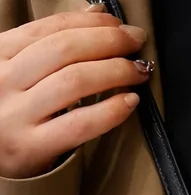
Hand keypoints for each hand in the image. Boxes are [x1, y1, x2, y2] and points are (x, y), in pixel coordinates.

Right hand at [0, 4, 151, 178]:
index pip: (49, 29)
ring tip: (138, 70)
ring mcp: (17, 115)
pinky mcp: (32, 147)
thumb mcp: (16, 70)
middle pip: (65, 51)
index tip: (118, 22)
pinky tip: (131, 102)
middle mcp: (3, 80)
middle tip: (136, 42)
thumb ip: (49, 44)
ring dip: (115, 71)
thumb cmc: (8, 109)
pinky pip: (79, 124)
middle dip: (107, 41)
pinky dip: (110, 110)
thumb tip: (96, 13)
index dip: (89, 23)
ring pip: (74, 82)